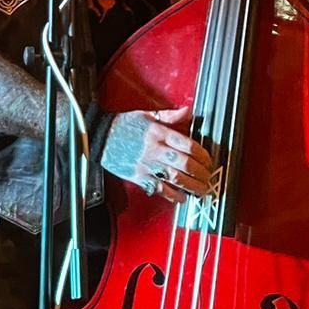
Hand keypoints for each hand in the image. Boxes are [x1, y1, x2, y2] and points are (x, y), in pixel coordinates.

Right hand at [100, 106, 215, 203]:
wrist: (98, 137)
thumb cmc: (122, 126)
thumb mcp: (146, 115)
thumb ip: (169, 116)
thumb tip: (187, 111)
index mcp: (158, 133)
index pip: (188, 145)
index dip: (203, 155)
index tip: (209, 160)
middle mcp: (154, 149)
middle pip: (186, 163)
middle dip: (202, 173)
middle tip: (209, 177)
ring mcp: (147, 164)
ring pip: (176, 178)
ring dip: (193, 186)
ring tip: (202, 190)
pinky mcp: (139, 177)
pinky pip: (160, 189)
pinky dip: (174, 195)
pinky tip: (182, 197)